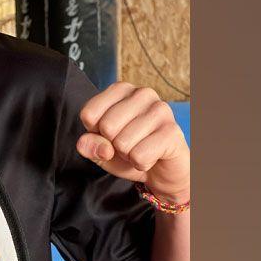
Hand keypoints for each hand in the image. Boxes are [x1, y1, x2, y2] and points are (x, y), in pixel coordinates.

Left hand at [76, 82, 189, 202]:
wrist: (161, 171)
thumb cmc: (129, 151)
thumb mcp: (100, 149)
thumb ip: (89, 145)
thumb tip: (96, 145)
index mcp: (121, 90)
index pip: (88, 114)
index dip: (95, 133)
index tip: (111, 134)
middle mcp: (142, 94)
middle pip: (106, 126)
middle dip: (113, 145)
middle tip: (129, 144)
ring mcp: (160, 110)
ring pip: (122, 143)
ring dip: (128, 155)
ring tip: (141, 149)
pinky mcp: (172, 131)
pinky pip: (139, 156)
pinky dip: (140, 164)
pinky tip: (152, 156)